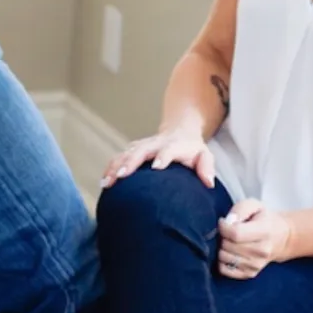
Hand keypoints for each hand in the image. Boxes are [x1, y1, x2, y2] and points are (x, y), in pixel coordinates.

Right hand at [101, 127, 215, 189]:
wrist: (180, 130)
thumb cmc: (192, 149)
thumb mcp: (205, 155)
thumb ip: (206, 167)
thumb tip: (208, 182)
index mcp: (174, 146)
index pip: (168, 150)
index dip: (163, 157)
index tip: (156, 167)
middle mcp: (156, 144)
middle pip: (141, 151)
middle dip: (130, 163)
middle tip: (121, 176)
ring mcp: (143, 146)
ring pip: (126, 153)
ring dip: (115, 166)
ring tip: (106, 182)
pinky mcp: (134, 149)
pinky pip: (119, 157)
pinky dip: (110, 167)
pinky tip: (104, 181)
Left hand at [217, 199, 292, 278]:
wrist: (280, 238)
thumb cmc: (264, 219)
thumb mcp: (254, 205)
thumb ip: (241, 209)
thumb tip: (228, 221)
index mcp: (264, 231)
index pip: (236, 233)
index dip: (223, 226)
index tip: (223, 221)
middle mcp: (262, 251)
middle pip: (228, 246)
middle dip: (222, 236)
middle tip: (228, 231)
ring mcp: (256, 265)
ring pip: (224, 258)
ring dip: (222, 248)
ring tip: (230, 241)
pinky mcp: (250, 274)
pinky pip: (225, 270)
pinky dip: (222, 260)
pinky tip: (230, 252)